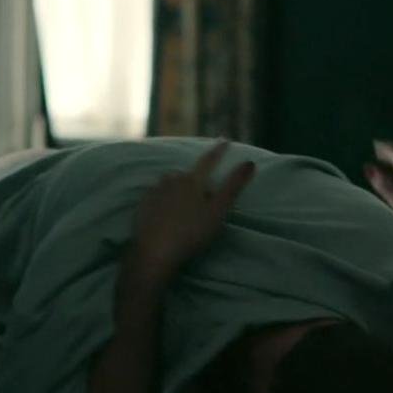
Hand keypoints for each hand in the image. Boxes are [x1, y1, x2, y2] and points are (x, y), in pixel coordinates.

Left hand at [132, 140, 255, 278]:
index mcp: (191, 180)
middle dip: (195, 179)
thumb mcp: (218, 211)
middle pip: (187, 175)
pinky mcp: (142, 205)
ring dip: (177, 188)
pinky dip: (163, 199)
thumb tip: (250, 162)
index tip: (225, 140)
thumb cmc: (191, 232)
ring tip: (183, 203)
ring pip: (169, 183)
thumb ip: (233, 186)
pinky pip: (156, 196)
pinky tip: (165, 212)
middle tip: (202, 192)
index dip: (218, 150)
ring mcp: (154, 192)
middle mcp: (171, 180)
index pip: (208, 161)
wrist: (155, 252)